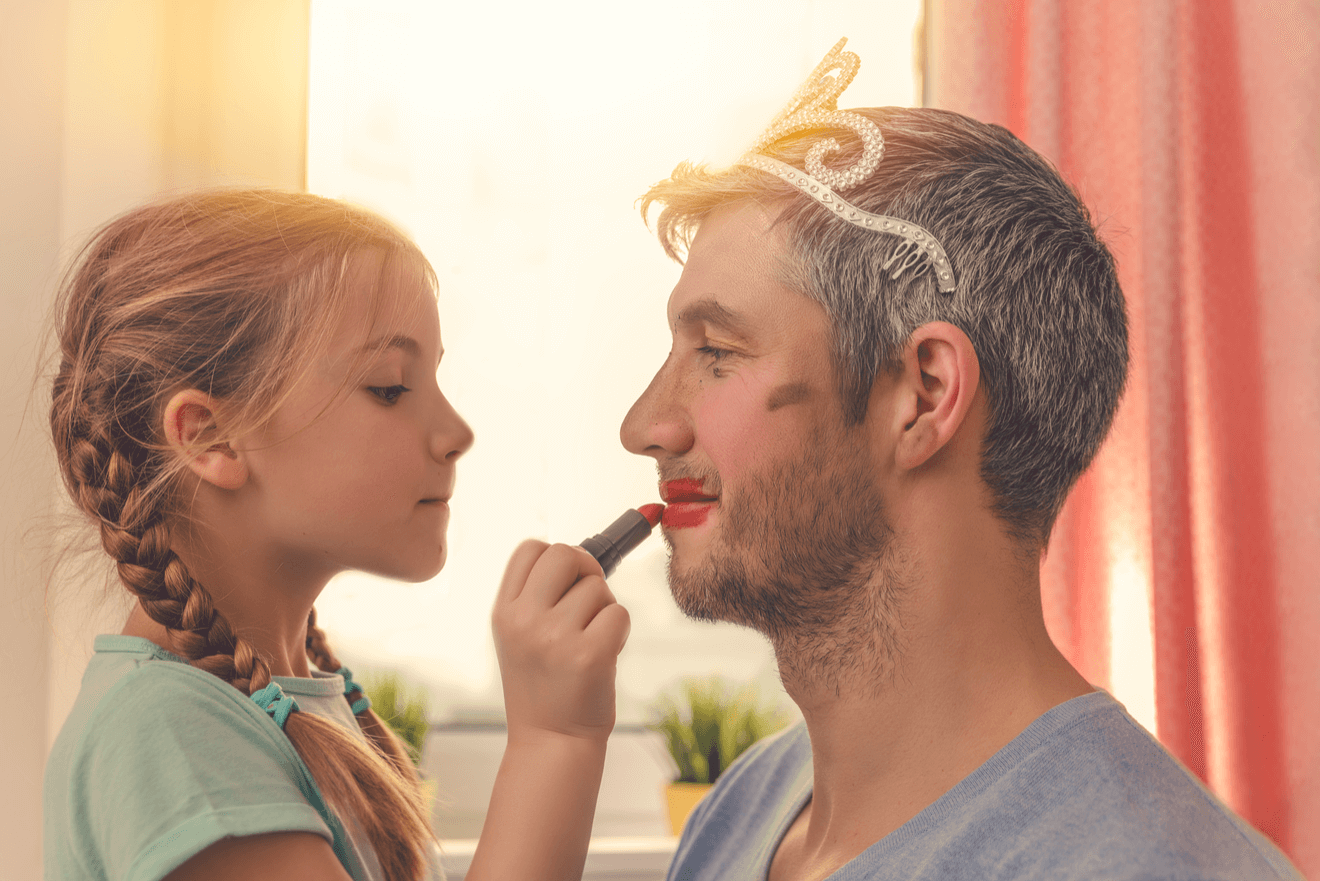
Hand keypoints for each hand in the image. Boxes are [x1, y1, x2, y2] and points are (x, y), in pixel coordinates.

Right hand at [492, 541, 630, 743]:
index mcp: (504, 612)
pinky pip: (619, 614)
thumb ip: (540, 595)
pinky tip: (604, 655)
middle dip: (587, 569)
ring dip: (604, 609)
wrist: (551, 742)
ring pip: (599, 588)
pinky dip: (620, 632)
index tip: (567, 581)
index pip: (530, 549)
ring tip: (590, 641)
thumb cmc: (545, 685)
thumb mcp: (521, 636)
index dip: (556, 557)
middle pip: (565, 554)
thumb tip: (584, 555)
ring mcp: (555, 637)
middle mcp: (524, 620)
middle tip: (589, 600)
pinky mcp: (589, 654)